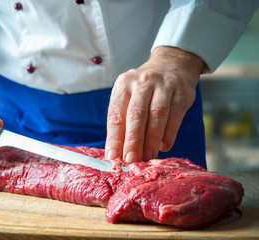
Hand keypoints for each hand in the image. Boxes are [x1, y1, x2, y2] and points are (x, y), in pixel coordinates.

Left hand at [105, 46, 205, 162]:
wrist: (171, 65)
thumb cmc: (144, 90)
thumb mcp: (129, 97)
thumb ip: (123, 121)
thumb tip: (116, 152)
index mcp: (124, 85)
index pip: (116, 114)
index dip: (114, 137)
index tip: (112, 156)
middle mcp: (142, 82)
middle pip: (136, 115)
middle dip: (133, 140)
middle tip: (131, 160)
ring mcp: (164, 85)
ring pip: (157, 115)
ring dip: (151, 140)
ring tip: (147, 156)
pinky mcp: (182, 91)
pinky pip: (175, 115)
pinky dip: (169, 133)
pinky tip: (164, 146)